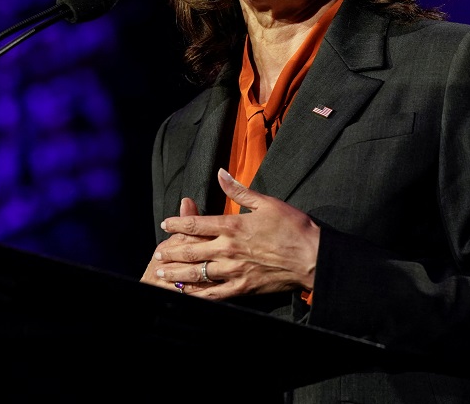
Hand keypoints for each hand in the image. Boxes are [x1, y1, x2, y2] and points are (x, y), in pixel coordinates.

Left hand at [149, 169, 319, 299]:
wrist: (312, 257)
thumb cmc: (292, 227)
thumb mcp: (266, 202)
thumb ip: (239, 190)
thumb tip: (220, 173)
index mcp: (233, 226)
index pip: (196, 224)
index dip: (177, 224)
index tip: (165, 224)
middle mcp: (228, 249)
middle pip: (190, 251)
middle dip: (170, 252)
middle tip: (157, 254)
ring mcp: (234, 271)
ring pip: (197, 274)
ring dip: (177, 274)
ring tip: (162, 274)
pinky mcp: (242, 288)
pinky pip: (214, 294)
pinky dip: (197, 295)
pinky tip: (186, 296)